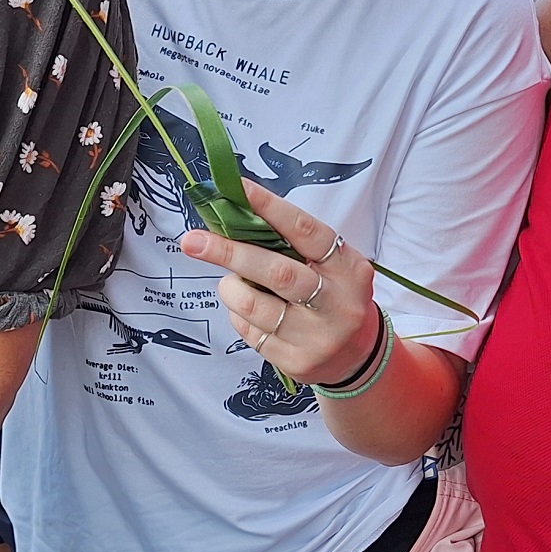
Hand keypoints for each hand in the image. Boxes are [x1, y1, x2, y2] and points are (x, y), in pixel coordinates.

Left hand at [175, 180, 379, 385]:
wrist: (357, 356)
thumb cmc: (334, 297)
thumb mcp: (331, 266)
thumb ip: (292, 246)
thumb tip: (237, 216)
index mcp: (347, 269)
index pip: (306, 232)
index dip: (270, 208)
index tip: (238, 190)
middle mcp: (336, 303)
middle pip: (276, 272)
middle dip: (229, 253)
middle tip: (193, 241)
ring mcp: (317, 337)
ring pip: (254, 305)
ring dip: (231, 288)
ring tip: (232, 282)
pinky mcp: (296, 361)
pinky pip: (249, 331)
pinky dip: (238, 315)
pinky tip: (248, 311)